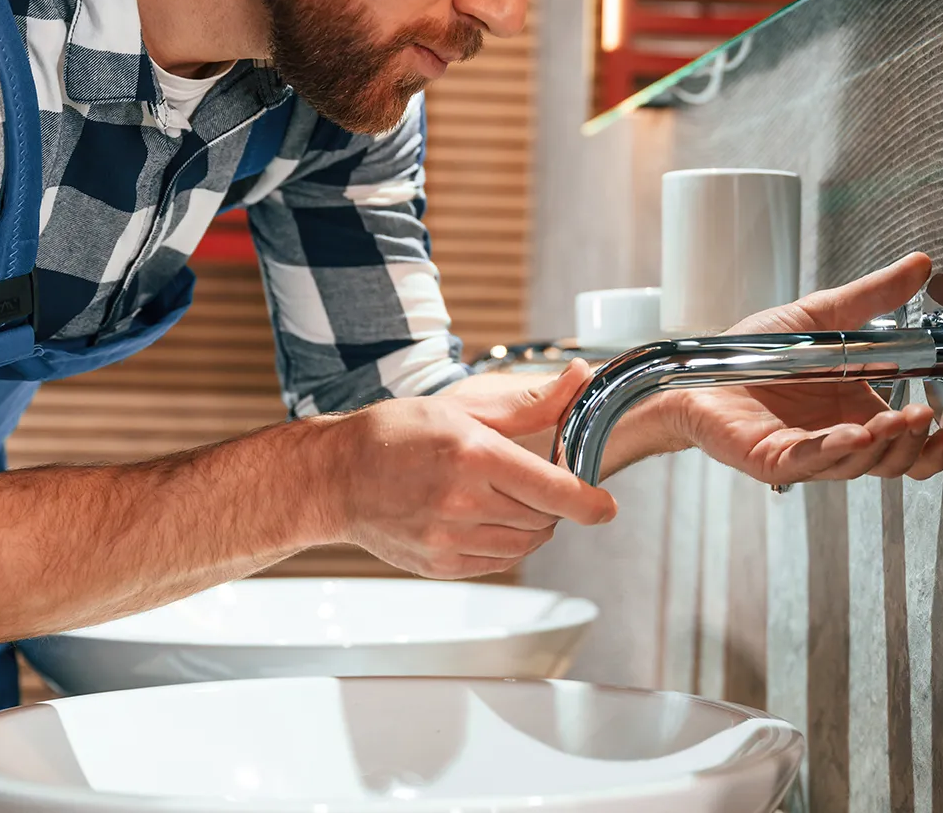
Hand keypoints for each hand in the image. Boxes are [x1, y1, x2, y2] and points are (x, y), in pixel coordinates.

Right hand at [320, 366, 616, 578]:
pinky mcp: (440, 564)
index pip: (555, 491)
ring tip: (508, 500)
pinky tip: (489, 520)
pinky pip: (499, 562)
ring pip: (526, 544)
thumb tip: (580, 379)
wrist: (336, 477)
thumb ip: (529, 403)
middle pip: (545, 518)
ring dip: (533, 525)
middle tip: (536, 482)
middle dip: (553, 503)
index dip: (590, 503)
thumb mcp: (463, 406)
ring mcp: (449, 538)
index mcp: (473, 455)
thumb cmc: (396, 434)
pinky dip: (507, 545)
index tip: (605, 506)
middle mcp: (462, 502)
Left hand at [660, 252, 942, 484]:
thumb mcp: (821, 315)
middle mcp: (837, 436)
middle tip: (926, 417)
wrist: (696, 369)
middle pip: (894, 461)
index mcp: (856, 408)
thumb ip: (871, 297)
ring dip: (882, 445)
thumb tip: (919, 264)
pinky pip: (811, 462)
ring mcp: (808, 453)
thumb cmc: (752, 351)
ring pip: (859, 466)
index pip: (909, 440)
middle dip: (915, 443)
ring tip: (896, 420)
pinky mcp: (774, 460)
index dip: (936, 441)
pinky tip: (854, 434)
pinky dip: (835, 450)